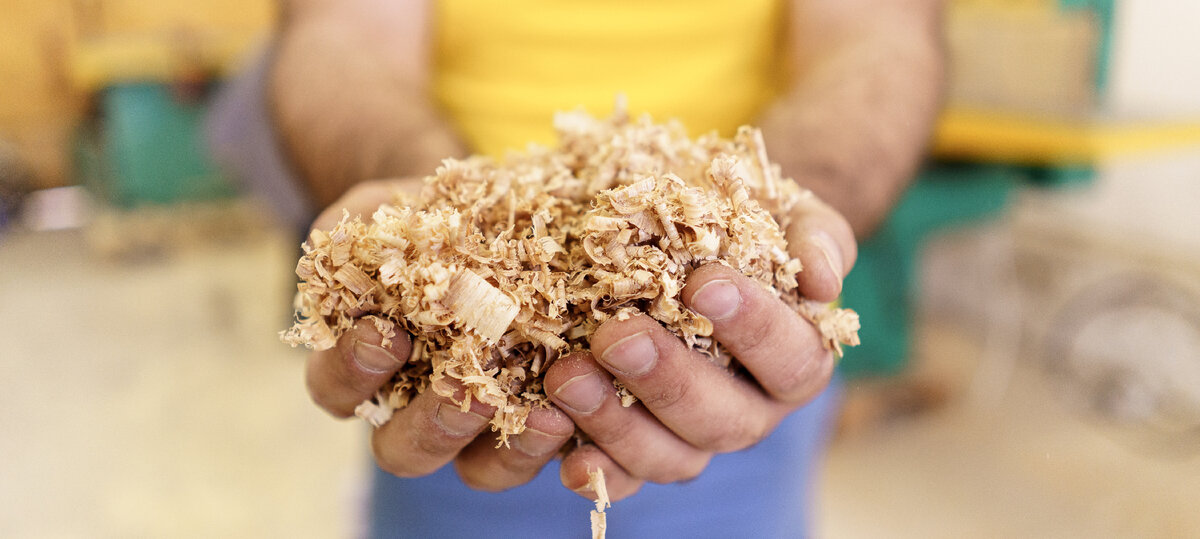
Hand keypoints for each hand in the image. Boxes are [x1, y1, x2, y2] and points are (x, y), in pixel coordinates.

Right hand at [304, 179, 575, 490]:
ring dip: (508, 449)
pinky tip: (578, 410)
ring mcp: (477, 426)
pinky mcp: (534, 421)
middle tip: (470, 390)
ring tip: (543, 414)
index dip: (355, 370)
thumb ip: (359, 233)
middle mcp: (413, 411)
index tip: (386, 334)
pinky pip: (542, 452)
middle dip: (435, 424)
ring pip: (477, 468)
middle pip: (406, 450)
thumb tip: (358, 246)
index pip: (338, 388)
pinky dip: (561, 439)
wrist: (494, 216)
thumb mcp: (382, 210)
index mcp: (360, 368)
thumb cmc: (422, 216)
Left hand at [544, 193, 856, 500]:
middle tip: (618, 336)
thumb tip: (824, 284)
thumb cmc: (744, 221)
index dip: (752, 328)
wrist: (691, 229)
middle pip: (725, 421)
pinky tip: (562, 450)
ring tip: (568, 377)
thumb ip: (817, 239)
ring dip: (617, 423)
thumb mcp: (789, 214)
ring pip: (671, 457)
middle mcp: (750, 410)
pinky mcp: (639, 451)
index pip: (792, 359)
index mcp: (796, 360)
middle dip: (668, 381)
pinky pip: (622, 477)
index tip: (702, 285)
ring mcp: (693, 438)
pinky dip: (594, 472)